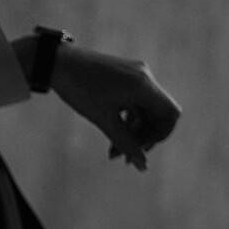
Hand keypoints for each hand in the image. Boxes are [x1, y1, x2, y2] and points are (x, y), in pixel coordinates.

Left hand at [49, 44, 180, 171]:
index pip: (170, 113)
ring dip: (134, 132)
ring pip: (146, 110)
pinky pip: (136, 101)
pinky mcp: (126, 75)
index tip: (143, 150)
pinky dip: (128, 119)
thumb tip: (143, 166)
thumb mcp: (104, 120)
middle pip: (158, 113)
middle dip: (144, 138)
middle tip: (125, 158)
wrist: (57, 62)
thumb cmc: (80, 89)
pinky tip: (113, 136)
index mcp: (143, 85)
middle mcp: (144, 77)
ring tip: (114, 152)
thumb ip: (126, 143)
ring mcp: (136, 74)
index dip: (161, 135)